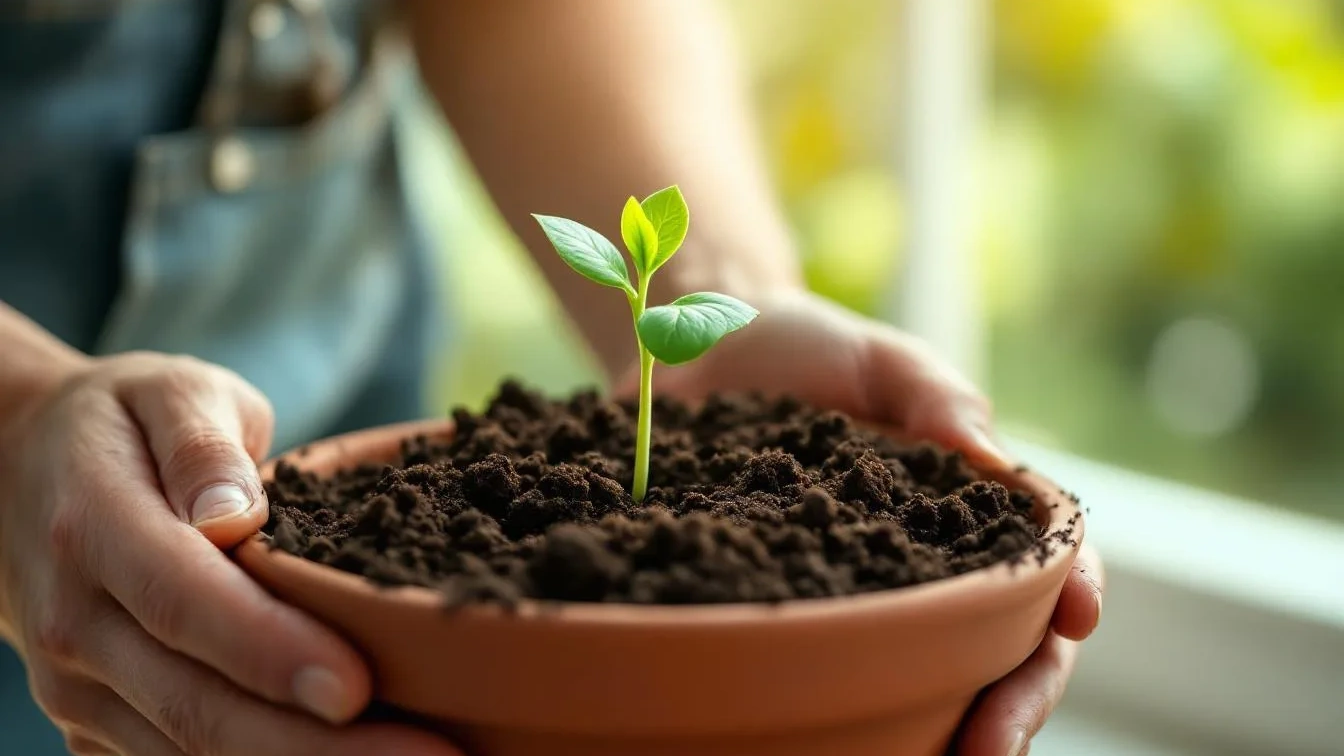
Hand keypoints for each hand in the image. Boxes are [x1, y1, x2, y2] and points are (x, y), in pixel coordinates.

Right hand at [0, 352, 459, 755]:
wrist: (21, 473)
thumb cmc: (129, 424)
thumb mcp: (171, 392)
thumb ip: (204, 445)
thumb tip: (236, 515)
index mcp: (95, 526)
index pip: (183, 601)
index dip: (269, 651)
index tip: (355, 686)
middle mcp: (76, 621)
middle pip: (195, 705)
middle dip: (315, 747)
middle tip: (430, 755)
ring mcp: (78, 684)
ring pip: (190, 753)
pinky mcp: (93, 721)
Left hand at [622, 289, 1104, 754]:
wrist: (703, 354)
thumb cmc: (812, 350)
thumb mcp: (884, 359)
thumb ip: (938, 399)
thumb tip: (994, 460)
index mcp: (968, 506)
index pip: (1043, 559)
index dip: (1069, 593)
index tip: (1074, 617)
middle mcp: (925, 565)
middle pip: (1000, 644)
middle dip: (1011, 700)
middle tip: (988, 749)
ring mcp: (860, 593)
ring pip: (927, 676)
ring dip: (940, 727)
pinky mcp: (792, 606)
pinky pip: (827, 664)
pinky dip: (846, 709)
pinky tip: (835, 738)